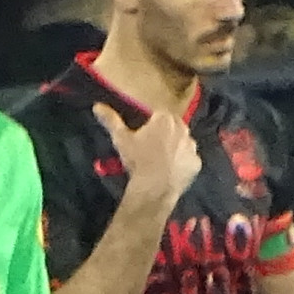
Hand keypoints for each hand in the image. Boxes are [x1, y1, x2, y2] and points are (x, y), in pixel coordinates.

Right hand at [94, 99, 200, 218]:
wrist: (154, 187)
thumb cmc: (138, 160)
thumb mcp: (121, 139)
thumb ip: (111, 120)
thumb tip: (97, 106)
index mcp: (165, 118)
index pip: (159, 114)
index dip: (152, 124)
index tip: (144, 135)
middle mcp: (183, 128)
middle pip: (174, 126)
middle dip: (165, 133)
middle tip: (151, 147)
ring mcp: (192, 146)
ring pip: (183, 142)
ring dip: (175, 147)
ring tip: (161, 160)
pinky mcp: (196, 163)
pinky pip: (189, 160)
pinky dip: (182, 163)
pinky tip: (171, 171)